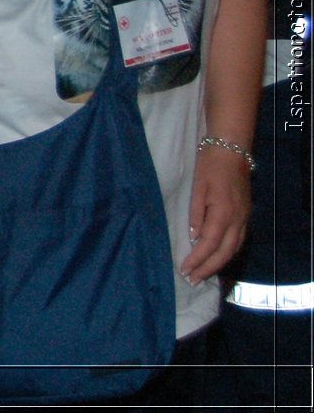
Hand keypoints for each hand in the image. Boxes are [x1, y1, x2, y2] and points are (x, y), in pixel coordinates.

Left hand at [180, 144, 251, 283]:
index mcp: (223, 213)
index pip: (209, 244)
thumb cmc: (209, 166)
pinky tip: (218, 256)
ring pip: (234, 248)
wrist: (232, 150)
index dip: (197, 260)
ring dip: (219, 263)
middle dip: (208, 268)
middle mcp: (237, 219)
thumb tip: (194, 237)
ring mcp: (244, 217)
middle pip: (224, 252)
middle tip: (193, 280)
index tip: (184, 270)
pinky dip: (228, 252)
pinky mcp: (246, 214)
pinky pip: (239, 240)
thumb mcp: (197, 188)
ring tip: (204, 273)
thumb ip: (196, 214)